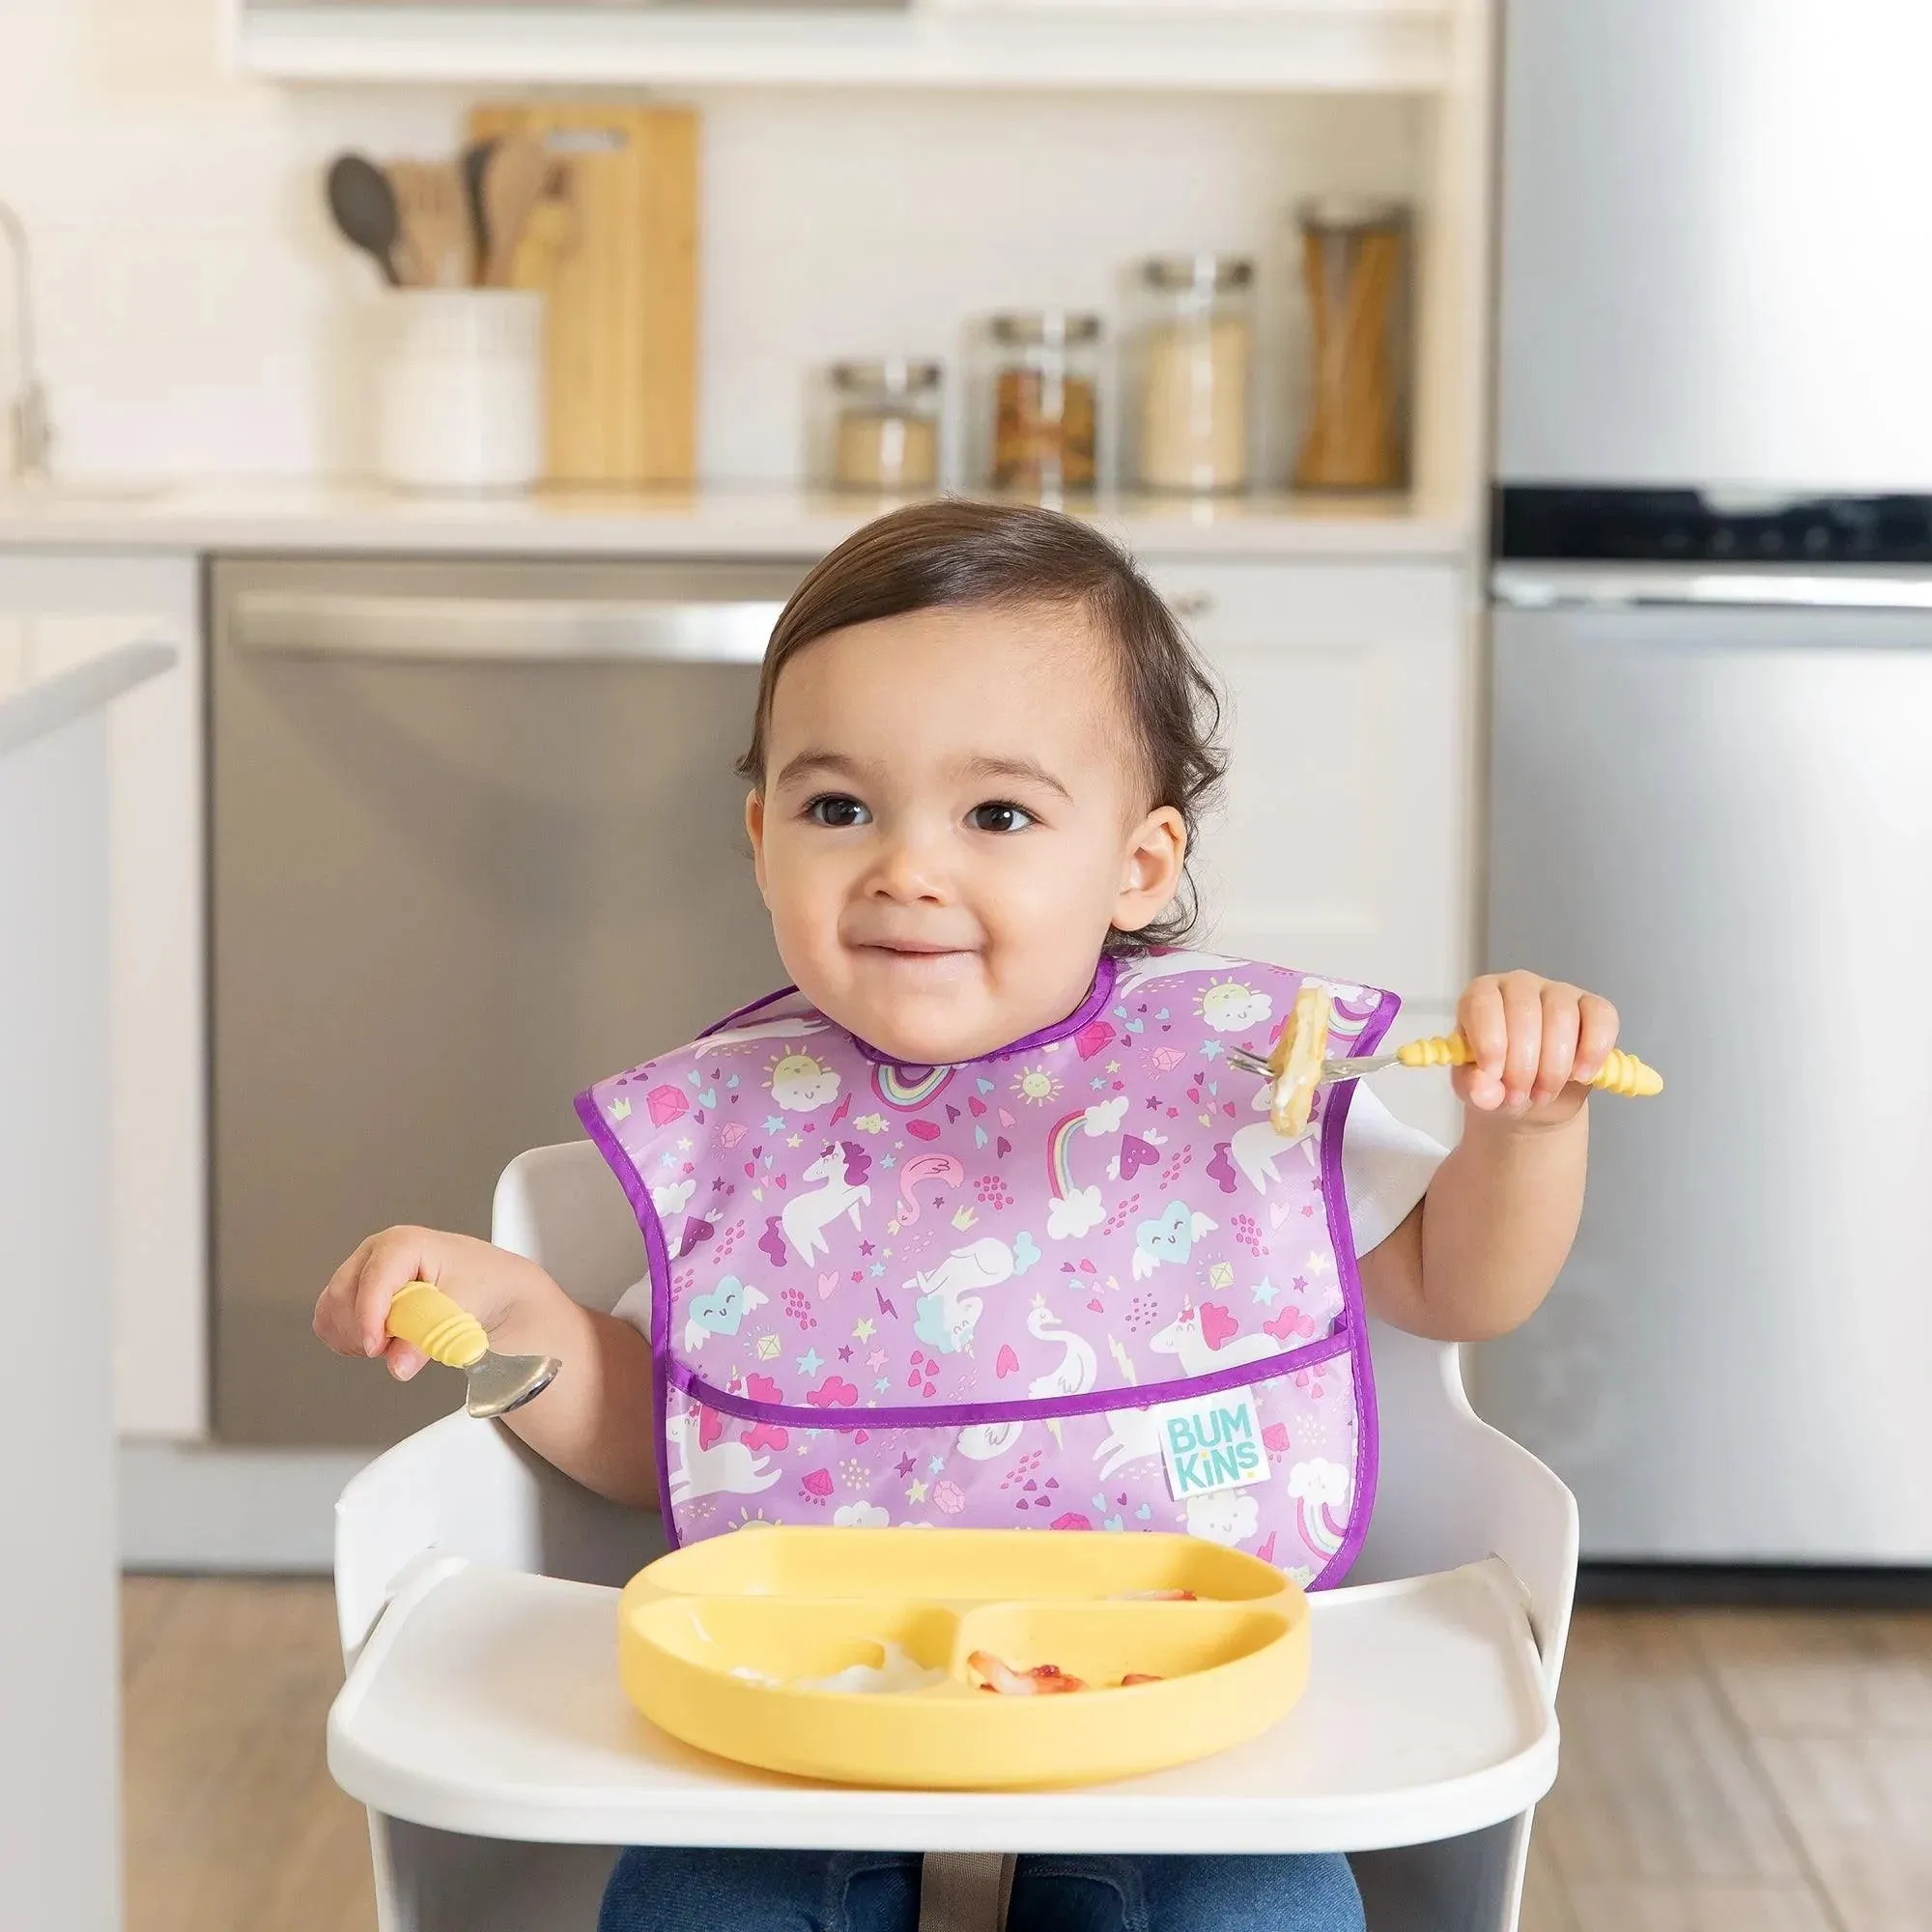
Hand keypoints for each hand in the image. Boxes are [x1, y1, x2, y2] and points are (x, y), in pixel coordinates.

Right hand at [312, 1225, 565, 1381]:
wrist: (491, 1286)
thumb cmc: (482, 1284)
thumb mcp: (463, 1311)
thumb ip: (428, 1338)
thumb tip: (397, 1367)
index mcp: (402, 1244)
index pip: (372, 1281)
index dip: (369, 1317)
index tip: (376, 1349)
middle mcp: (374, 1252)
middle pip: (342, 1296)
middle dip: (363, 1331)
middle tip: (396, 1347)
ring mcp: (362, 1270)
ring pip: (331, 1310)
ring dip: (353, 1337)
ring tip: (392, 1343)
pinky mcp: (356, 1291)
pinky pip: (329, 1319)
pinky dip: (346, 1339)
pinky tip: (377, 1342)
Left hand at [1452, 971, 1619, 1124]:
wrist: (1531, 1096)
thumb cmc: (1497, 1082)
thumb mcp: (1476, 1089)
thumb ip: (1474, 1087)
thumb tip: (1485, 1092)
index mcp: (1480, 996)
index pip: (1483, 1004)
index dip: (1489, 1041)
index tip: (1493, 1074)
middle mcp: (1518, 985)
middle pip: (1524, 1012)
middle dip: (1523, 1064)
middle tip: (1518, 1097)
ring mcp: (1557, 991)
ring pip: (1562, 1016)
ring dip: (1554, 1066)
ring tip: (1543, 1094)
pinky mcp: (1593, 1006)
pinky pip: (1601, 1017)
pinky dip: (1594, 1050)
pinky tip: (1581, 1075)